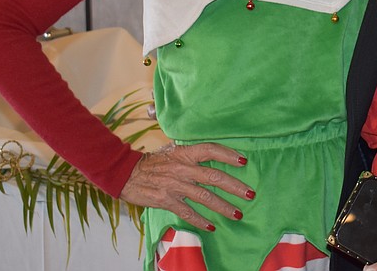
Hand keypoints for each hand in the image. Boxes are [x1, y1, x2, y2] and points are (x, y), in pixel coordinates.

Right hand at [119, 142, 254, 231]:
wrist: (126, 173)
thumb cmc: (152, 161)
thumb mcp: (172, 151)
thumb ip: (190, 155)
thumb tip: (211, 155)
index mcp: (184, 153)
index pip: (210, 150)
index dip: (227, 154)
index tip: (243, 161)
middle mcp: (182, 169)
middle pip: (214, 177)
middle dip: (234, 186)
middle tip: (250, 194)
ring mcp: (175, 186)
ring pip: (204, 197)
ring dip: (223, 206)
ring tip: (237, 213)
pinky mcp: (166, 201)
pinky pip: (187, 212)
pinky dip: (200, 220)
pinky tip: (211, 226)